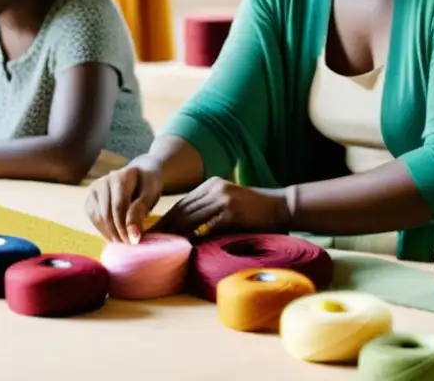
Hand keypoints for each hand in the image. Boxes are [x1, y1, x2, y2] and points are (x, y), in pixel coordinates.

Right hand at [85, 156, 163, 243]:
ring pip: (98, 218)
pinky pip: (93, 218)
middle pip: (107, 213)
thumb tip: (133, 235)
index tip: (133, 241)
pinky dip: (103, 230)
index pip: (119, 206)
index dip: (125, 226)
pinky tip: (114, 236)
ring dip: (110, 233)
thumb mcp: (151, 193)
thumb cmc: (148, 184)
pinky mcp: (89, 198)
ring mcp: (94, 189)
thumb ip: (141, 209)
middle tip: (128, 245)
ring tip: (123, 242)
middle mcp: (104, 181)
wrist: (139, 174)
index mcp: (122, 176)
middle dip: (117, 232)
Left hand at [150, 177, 291, 237]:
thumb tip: (188, 231)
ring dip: (173, 235)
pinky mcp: (231, 212)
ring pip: (189, 218)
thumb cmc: (258, 210)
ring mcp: (223, 199)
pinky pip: (205, 228)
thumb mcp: (231, 203)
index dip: (166, 219)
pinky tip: (184, 249)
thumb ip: (210, 211)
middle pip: (181, 209)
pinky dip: (193, 238)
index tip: (153, 233)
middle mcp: (215, 188)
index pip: (182, 203)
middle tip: (149, 243)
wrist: (284, 206)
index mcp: (213, 184)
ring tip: (160, 248)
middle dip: (164, 227)